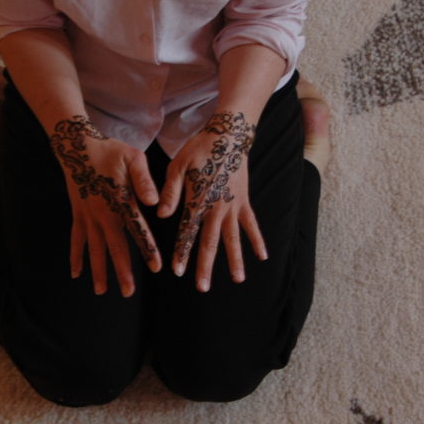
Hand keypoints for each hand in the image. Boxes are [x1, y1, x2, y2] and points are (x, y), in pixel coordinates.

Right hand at [50, 116, 160, 296]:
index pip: (136, 229)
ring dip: (98, 270)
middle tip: (128, 292)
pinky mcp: (77, 215)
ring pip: (94, 248)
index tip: (156, 267)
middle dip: (122, 270)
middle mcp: (103, 213)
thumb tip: (155, 203)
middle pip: (114, 246)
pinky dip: (75, 256)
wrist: (77, 146)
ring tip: (102, 291)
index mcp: (120, 200)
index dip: (147, 248)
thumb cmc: (110, 151)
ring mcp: (87, 216)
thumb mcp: (132, 157)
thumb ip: (144, 180)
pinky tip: (76, 274)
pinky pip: (76, 239)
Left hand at [157, 112, 266, 291]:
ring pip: (233, 238)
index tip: (178, 271)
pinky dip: (257, 240)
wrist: (228, 136)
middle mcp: (217, 207)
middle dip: (205, 266)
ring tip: (237, 279)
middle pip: (210, 242)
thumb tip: (161, 214)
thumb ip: (170, 192)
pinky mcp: (244, 201)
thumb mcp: (178, 166)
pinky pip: (252, 224)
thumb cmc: (199, 149)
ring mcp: (233, 206)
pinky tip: (262, 257)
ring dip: (235, 260)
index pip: (187, 232)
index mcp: (198, 200)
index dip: (182, 253)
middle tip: (202, 288)